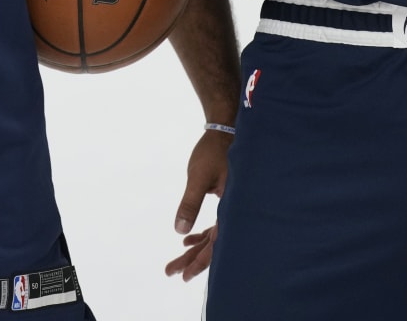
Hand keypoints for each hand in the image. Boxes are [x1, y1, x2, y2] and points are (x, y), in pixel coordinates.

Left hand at [166, 126, 230, 282]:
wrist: (226, 130)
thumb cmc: (213, 152)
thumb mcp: (198, 177)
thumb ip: (190, 203)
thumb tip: (180, 230)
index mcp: (231, 209)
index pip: (215, 244)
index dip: (200, 261)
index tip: (183, 275)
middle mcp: (234, 212)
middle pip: (213, 245)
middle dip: (192, 260)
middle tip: (172, 272)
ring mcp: (231, 208)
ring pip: (212, 237)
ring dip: (195, 250)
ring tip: (176, 264)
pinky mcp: (226, 201)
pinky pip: (215, 226)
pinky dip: (200, 234)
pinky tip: (186, 240)